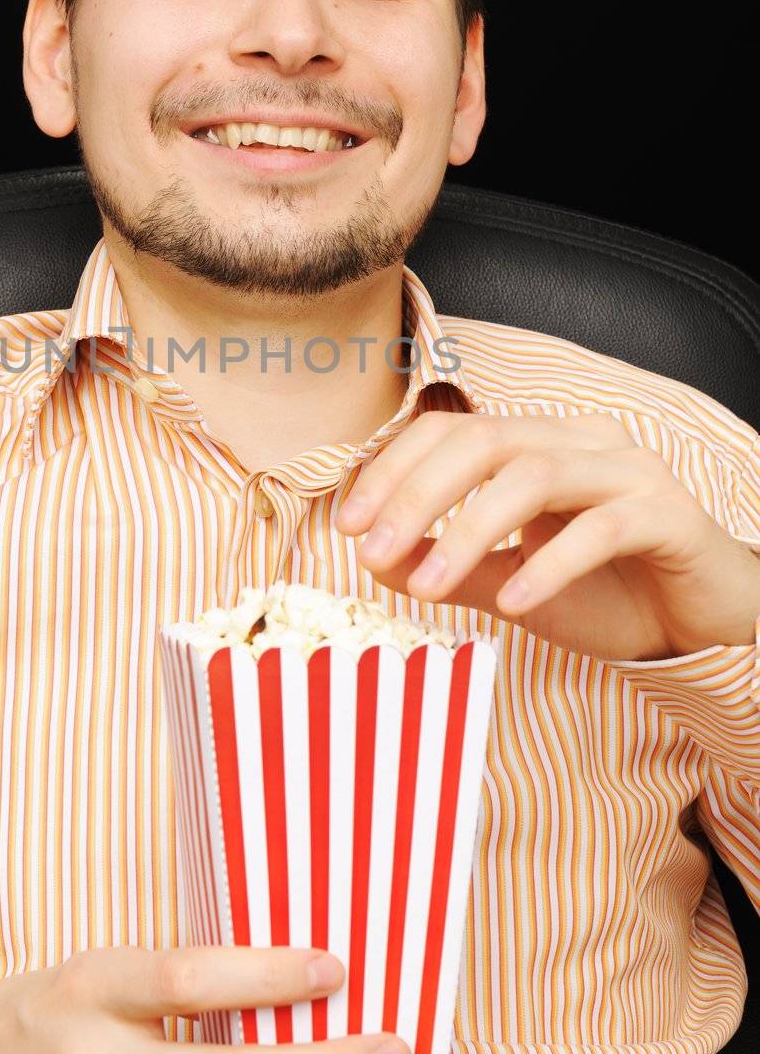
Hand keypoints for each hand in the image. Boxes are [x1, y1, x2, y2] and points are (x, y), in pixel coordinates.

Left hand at [334, 410, 759, 662]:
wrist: (706, 624)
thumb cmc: (609, 594)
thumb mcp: (512, 583)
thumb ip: (451, 567)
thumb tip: (374, 557)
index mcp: (540, 443)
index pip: (450, 429)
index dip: (392, 469)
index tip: (347, 523)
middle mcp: (582, 442)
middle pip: (482, 439)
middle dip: (415, 494)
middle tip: (370, 550)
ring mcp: (629, 472)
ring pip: (533, 474)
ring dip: (469, 531)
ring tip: (428, 586)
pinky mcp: (669, 515)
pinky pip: (600, 529)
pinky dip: (548, 565)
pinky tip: (513, 605)